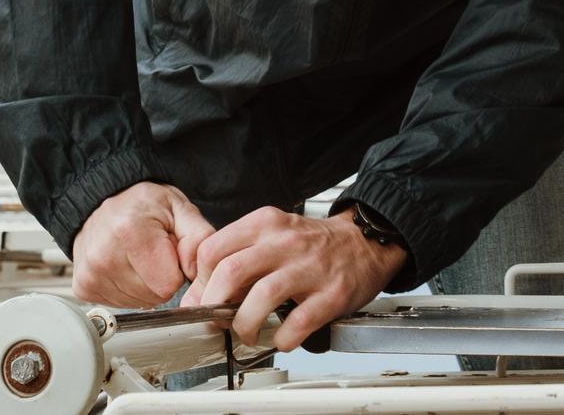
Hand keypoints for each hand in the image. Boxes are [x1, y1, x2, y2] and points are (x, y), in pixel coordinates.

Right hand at [71, 182, 217, 307]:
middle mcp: (103, 255)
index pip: (169, 284)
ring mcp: (90, 274)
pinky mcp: (83, 287)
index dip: (177, 270)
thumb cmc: (144, 205)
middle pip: (153, 296)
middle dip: (161, 278)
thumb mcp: (181, 209)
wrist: (107, 200)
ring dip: (145, 285)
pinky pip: (120, 305)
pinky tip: (124, 266)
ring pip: (138, 303)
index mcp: (130, 232)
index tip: (169, 251)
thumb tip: (199, 275)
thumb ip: (199, 239)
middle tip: (153, 252)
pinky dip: (127, 289)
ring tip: (138, 257)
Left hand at [183, 207, 406, 350]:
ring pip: (261, 297)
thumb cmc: (314, 244)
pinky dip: (283, 339)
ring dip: (245, 325)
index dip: (201, 281)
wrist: (365, 241)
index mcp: (265, 224)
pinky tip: (282, 338)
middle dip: (215, 305)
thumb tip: (199, 296)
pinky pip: (298, 323)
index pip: (212, 250)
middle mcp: (285, 242)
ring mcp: (309, 268)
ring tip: (248, 334)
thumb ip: (237, 259)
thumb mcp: (272, 236)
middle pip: (230, 272)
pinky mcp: (331, 294)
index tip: (205, 297)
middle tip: (218, 320)